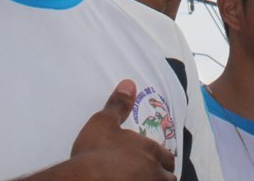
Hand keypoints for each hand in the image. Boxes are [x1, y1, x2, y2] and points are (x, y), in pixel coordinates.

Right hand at [21, 79, 175, 179]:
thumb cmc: (94, 151)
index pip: (167, 158)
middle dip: (163, 174)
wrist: (84, 179)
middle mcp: (154, 171)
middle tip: (152, 175)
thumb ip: (119, 104)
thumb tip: (129, 83)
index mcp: (150, 150)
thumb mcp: (104, 122)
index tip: (155, 162)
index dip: (163, 160)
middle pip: (169, 176)